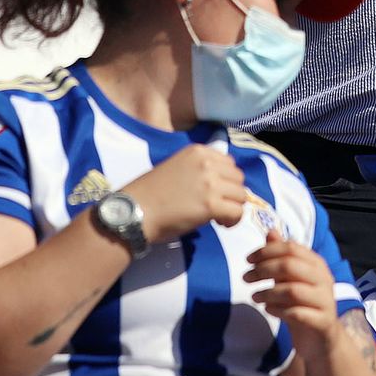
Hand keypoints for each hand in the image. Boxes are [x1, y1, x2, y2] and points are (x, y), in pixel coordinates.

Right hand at [122, 143, 246, 241]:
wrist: (133, 212)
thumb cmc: (149, 193)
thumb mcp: (176, 168)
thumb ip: (199, 169)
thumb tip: (219, 182)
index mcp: (197, 151)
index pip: (229, 163)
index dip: (226, 180)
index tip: (216, 191)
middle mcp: (207, 163)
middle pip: (238, 178)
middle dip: (232, 193)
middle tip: (219, 206)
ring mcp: (210, 183)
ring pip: (242, 195)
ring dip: (233, 207)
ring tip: (219, 217)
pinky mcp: (211, 204)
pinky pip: (237, 212)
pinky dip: (233, 220)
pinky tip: (222, 224)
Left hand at [246, 229, 340, 344]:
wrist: (322, 339)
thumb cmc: (303, 305)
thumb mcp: (291, 279)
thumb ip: (282, 257)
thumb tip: (270, 231)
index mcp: (317, 265)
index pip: (292, 248)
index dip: (267, 251)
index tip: (248, 260)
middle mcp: (324, 279)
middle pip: (291, 266)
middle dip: (264, 269)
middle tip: (246, 278)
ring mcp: (324, 300)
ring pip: (292, 290)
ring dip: (268, 292)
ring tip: (255, 296)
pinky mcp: (322, 321)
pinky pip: (297, 313)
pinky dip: (278, 310)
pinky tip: (269, 310)